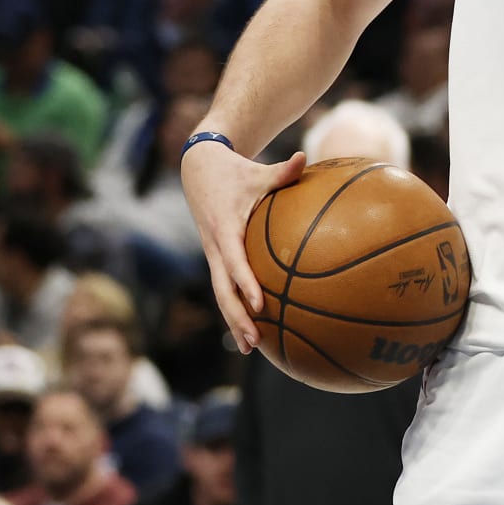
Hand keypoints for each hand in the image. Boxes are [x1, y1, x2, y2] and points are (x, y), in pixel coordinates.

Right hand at [182, 140, 304, 351]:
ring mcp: (213, 254)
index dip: (246, 283)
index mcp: (224, 229)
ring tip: (251, 347)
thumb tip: (304, 157)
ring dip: (233, 320)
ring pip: (221, 293)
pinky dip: (235, 306)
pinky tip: (253, 327)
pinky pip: (225, 286)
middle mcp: (214, 247)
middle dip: (236, 316)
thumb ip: (283, 170)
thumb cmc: (236, 171)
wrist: (199, 169)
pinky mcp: (216, 257)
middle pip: (222, 290)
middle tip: (254, 340)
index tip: (260, 303)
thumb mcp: (258, 171)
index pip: (235, 262)